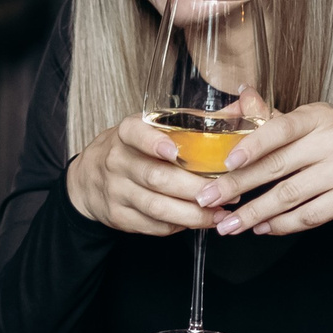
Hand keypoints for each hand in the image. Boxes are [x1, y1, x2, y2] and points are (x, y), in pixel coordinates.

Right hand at [65, 115, 218, 235]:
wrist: (89, 178)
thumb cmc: (134, 149)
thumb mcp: (151, 127)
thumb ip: (194, 120)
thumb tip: (243, 107)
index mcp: (126, 133)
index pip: (135, 134)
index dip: (153, 142)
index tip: (174, 151)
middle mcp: (117, 161)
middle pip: (157, 178)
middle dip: (195, 188)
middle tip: (226, 192)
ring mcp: (115, 191)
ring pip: (157, 207)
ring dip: (193, 214)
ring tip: (220, 214)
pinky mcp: (118, 216)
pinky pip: (152, 225)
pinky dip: (179, 226)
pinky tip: (199, 222)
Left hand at [197, 103, 332, 236]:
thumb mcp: (322, 119)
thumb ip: (280, 119)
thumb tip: (242, 98)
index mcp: (318, 117)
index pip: (280, 129)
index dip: (252, 145)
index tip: (225, 161)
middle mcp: (331, 141)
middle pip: (276, 167)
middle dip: (237, 186)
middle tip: (207, 199)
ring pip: (289, 195)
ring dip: (254, 213)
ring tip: (229, 225)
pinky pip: (310, 215)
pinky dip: (283, 224)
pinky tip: (264, 228)